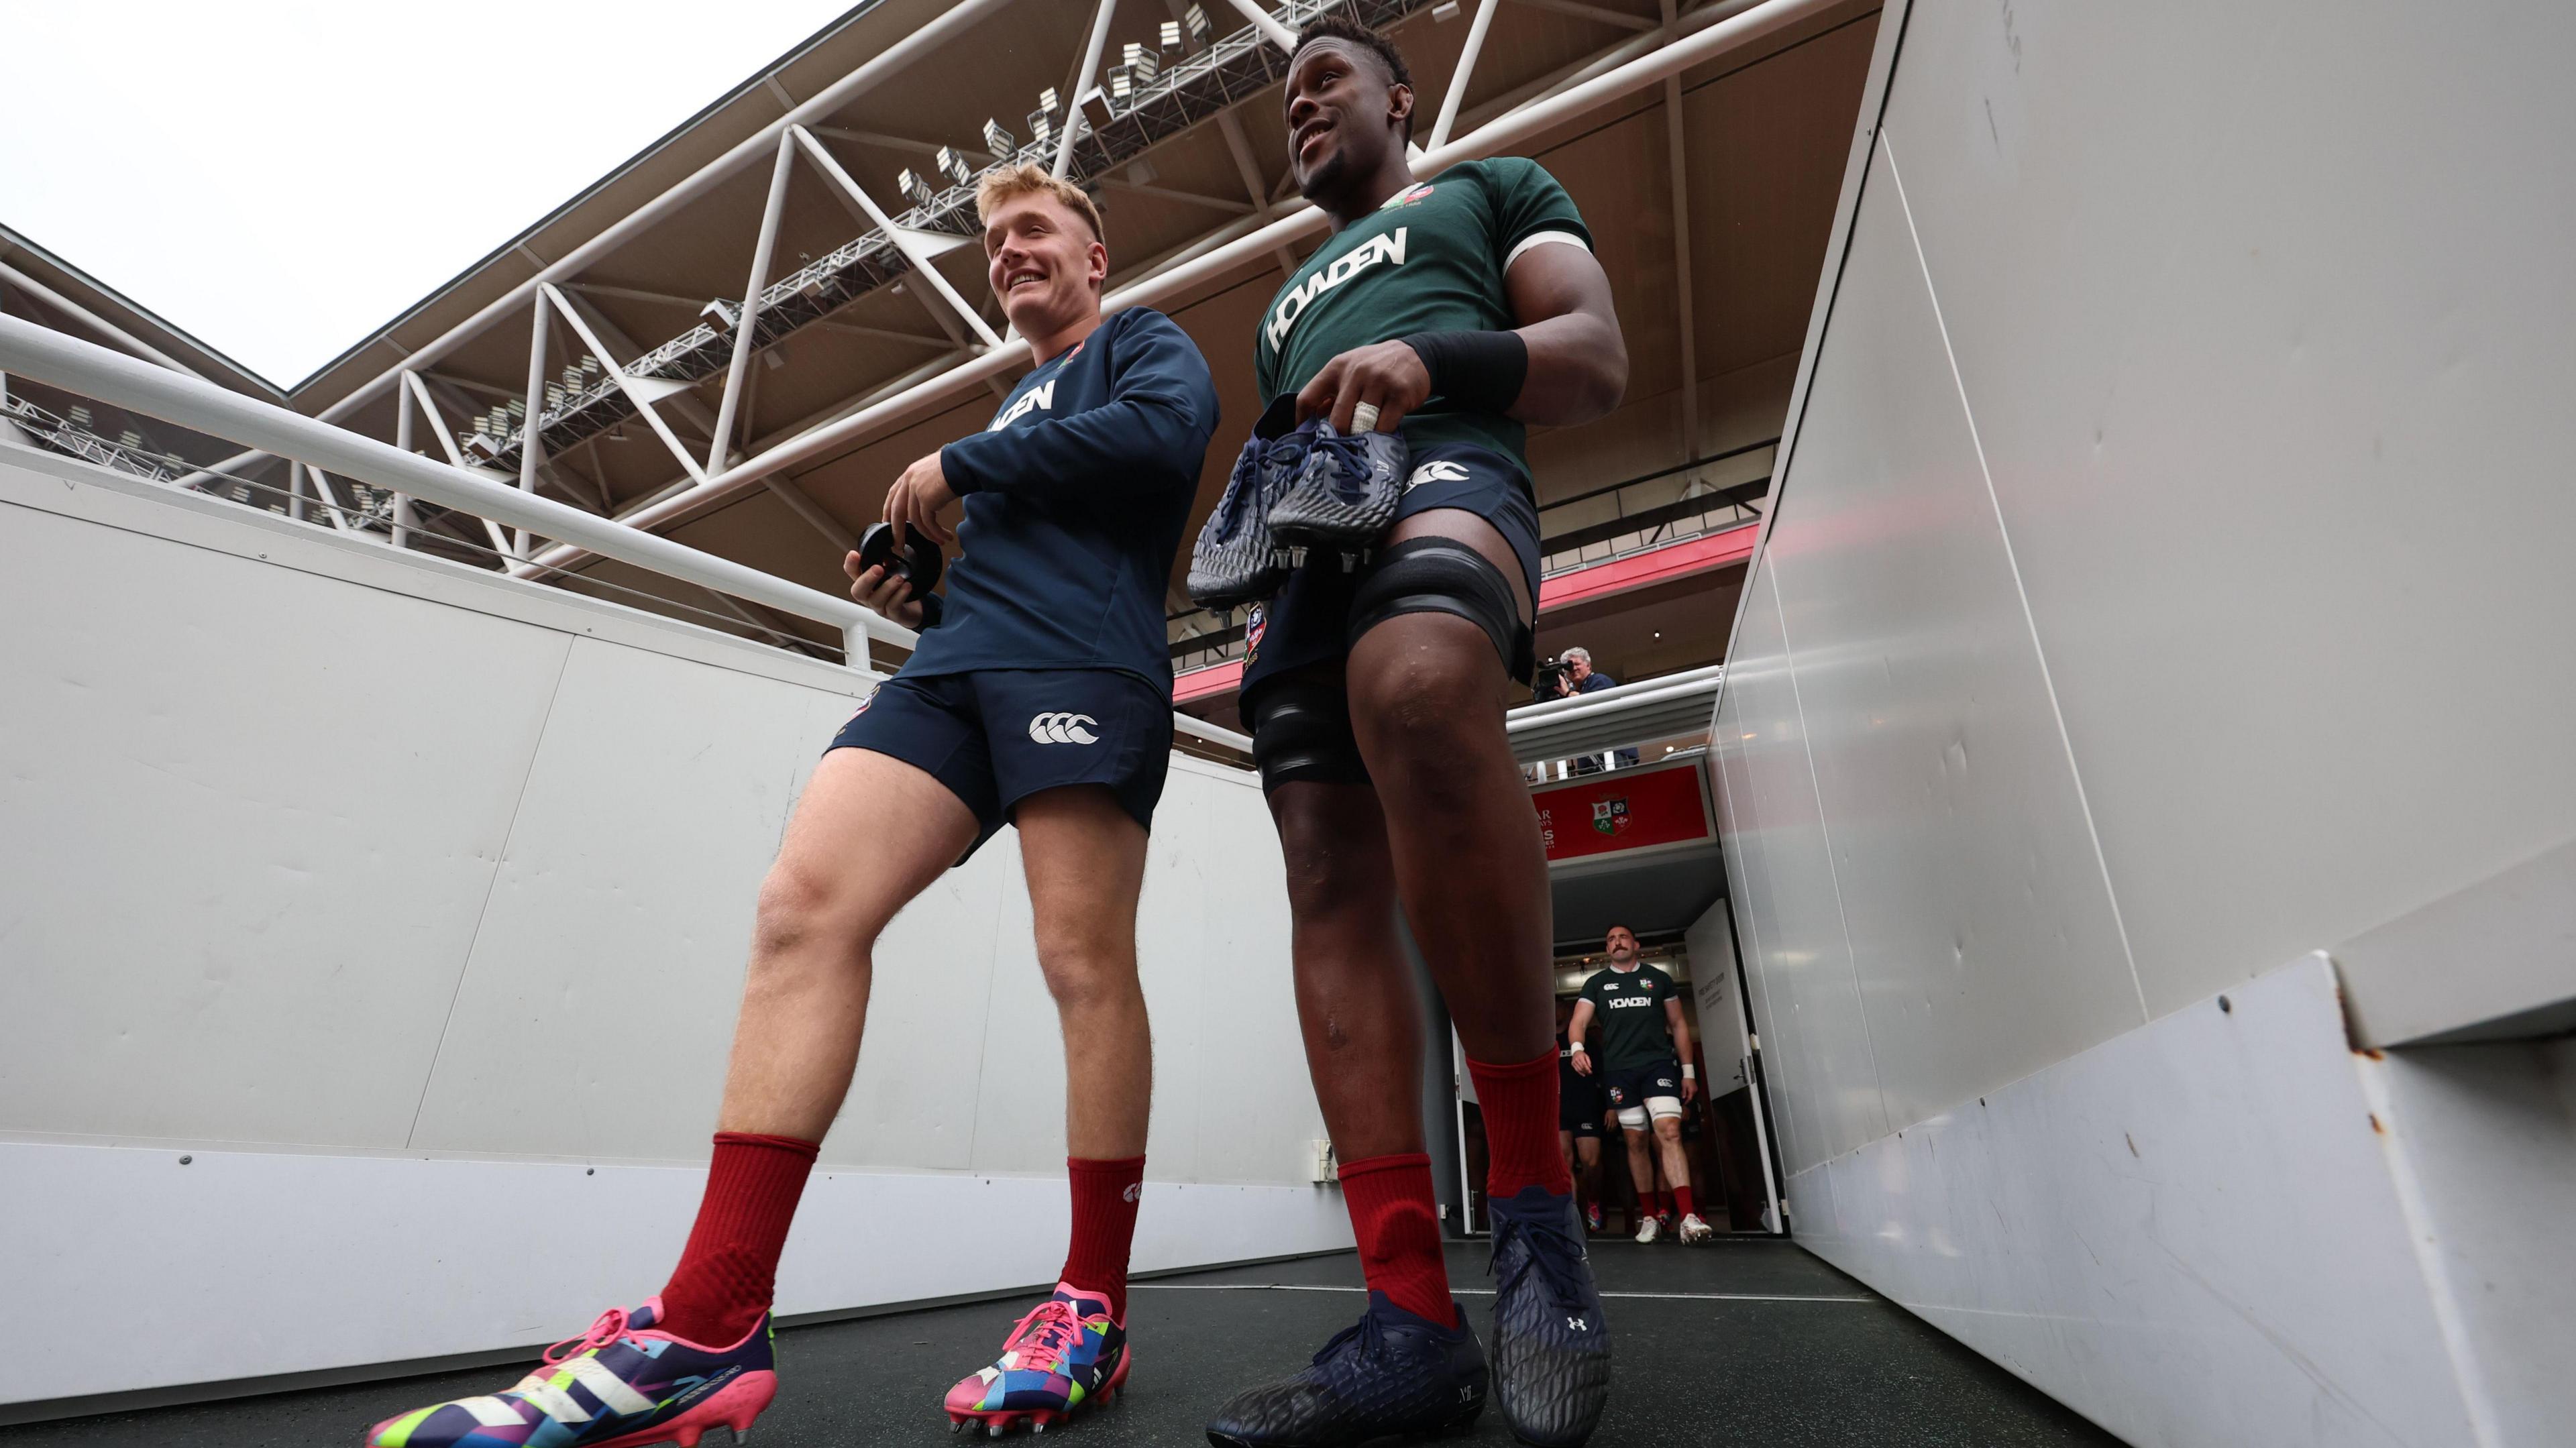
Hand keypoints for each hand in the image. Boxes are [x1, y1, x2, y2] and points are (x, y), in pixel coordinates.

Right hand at [841, 553, 923, 628]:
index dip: (850, 564)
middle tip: (878, 568)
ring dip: (888, 587)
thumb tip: (886, 551)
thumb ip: (887, 562)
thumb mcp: (891, 572)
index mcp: (866, 583)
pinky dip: (900, 595)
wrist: (912, 611)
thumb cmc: (897, 590)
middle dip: (867, 579)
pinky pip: (893, 607)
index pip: (852, 573)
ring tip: (899, 578)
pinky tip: (907, 586)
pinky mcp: (894, 615)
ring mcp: (880, 608)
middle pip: (858, 591)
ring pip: (877, 600)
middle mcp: (869, 597)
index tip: (854, 554)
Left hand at [883, 450, 956, 546]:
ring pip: (915, 521)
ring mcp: (916, 490)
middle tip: (899, 544)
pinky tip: (944, 536)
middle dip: (897, 531)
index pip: (892, 496)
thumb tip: (925, 505)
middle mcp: (909, 481)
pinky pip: (928, 522)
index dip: (888, 512)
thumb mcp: (932, 474)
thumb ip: (924, 487)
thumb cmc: (954, 467)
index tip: (889, 524)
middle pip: (897, 512)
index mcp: (909, 475)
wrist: (962, 463)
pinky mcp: (927, 499)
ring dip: (927, 535)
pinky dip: (935, 533)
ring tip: (938, 541)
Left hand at [1294, 339, 1430, 433]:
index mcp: (1336, 367)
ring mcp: (1379, 382)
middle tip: (1339, 448)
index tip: (1305, 437)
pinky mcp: (1399, 395)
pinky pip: (1384, 426)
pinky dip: (1380, 436)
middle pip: (1336, 419)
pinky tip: (1379, 436)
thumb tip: (1311, 420)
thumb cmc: (1376, 367)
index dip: (1302, 421)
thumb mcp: (1349, 370)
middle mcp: (1356, 372)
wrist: (1415, 354)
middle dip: (1337, 437)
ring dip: (1360, 437)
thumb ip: (1330, 392)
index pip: (1307, 397)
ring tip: (1360, 442)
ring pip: (1360, 424)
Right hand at [1571, 1050, 1592, 1075]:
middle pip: (1582, 1067)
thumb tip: (1590, 1067)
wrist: (1576, 1051)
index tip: (1590, 1071)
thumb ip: (1589, 1061)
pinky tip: (1583, 1074)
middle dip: (1586, 1071)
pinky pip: (1576, 1070)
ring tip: (1587, 1073)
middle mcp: (1576, 1060)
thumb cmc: (1581, 1054)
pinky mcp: (1572, 1064)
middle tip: (1590, 1073)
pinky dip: (1580, 1073)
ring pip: (1579, 1069)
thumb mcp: (1587, 1056)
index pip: (1584, 1065)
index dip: (1588, 1069)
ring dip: (1584, 1072)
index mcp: (1580, 1057)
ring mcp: (1574, 1062)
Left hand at [1681, 1075, 1697, 1103]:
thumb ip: (1684, 1092)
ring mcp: (1695, 1088)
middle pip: (1691, 1096)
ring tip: (1683, 1093)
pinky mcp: (1695, 1087)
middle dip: (1687, 1098)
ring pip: (1691, 1094)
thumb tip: (1683, 1097)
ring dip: (1688, 1094)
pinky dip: (1689, 1092)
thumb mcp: (1683, 1086)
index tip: (1684, 1103)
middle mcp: (1694, 1090)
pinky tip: (1686, 1090)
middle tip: (1682, 1097)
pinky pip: (1692, 1091)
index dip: (1687, 1101)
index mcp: (1692, 1091)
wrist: (1689, 1074)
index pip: (1690, 1098)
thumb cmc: (1686, 1080)